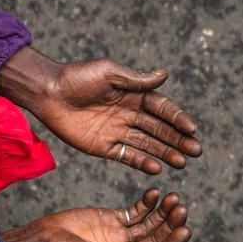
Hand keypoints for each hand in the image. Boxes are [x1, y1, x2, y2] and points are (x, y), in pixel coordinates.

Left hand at [0, 47, 201, 174]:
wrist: (47, 93)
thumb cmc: (77, 77)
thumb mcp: (108, 72)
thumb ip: (136, 79)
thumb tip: (164, 76)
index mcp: (134, 95)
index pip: (162, 109)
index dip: (177, 119)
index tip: (192, 128)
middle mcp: (130, 114)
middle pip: (159, 130)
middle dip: (178, 140)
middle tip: (196, 151)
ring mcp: (118, 132)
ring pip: (148, 145)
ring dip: (166, 153)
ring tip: (182, 163)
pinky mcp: (104, 147)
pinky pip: (127, 156)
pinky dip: (142, 163)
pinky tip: (157, 168)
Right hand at [1, 188, 190, 241]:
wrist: (44, 240)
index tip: (185, 229)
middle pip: (156, 238)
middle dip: (170, 224)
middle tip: (182, 208)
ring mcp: (122, 236)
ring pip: (150, 223)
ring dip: (163, 211)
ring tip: (173, 197)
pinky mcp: (114, 219)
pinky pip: (136, 211)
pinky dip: (147, 202)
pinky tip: (156, 192)